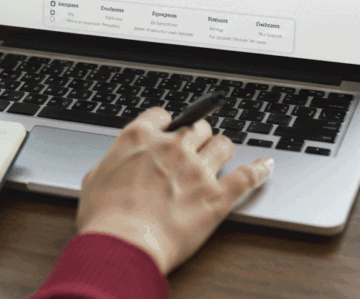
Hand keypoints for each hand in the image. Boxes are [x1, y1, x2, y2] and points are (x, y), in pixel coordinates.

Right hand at [76, 107, 273, 274]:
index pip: (162, 115)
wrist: (124, 244)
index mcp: (140, 139)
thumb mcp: (94, 180)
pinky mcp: (217, 196)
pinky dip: (259, 170)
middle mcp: (171, 148)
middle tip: (196, 143)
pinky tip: (265, 166)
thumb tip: (117, 162)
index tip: (169, 129)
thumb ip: (112, 162)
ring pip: (222, 144)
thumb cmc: (105, 218)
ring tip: (220, 155)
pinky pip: (248, 176)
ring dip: (221, 149)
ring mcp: (197, 170)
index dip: (167, 123)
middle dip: (196, 134)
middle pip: (196, 126)